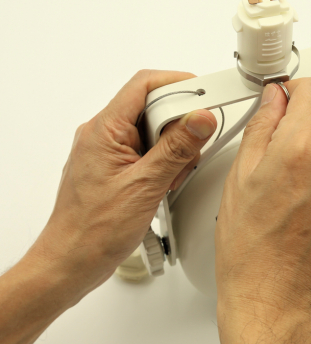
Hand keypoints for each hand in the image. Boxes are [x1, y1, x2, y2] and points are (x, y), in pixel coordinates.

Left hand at [31, 69, 217, 298]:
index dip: (177, 83)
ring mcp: (110, 151)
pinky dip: (164, 161)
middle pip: (151, 106)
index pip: (143, 84)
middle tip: (192, 148)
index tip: (204, 95)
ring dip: (172, 148)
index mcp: (104, 130)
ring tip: (171, 176)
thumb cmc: (93, 231)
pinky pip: (147, 149)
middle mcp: (104, 135)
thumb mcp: (144, 187)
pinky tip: (165, 183)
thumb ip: (176, 149)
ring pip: (152, 129)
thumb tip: (201, 119)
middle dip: (178, 125)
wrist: (73, 261)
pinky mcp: (117, 166)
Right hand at [215, 78, 310, 343]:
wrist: (273, 300)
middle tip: (277, 155)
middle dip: (302, 128)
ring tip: (290, 189)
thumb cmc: (251, 251)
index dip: (297, 90)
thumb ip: (261, 127)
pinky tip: (305, 206)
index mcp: (301, 152)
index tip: (286, 99)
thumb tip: (274, 99)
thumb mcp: (240, 178)